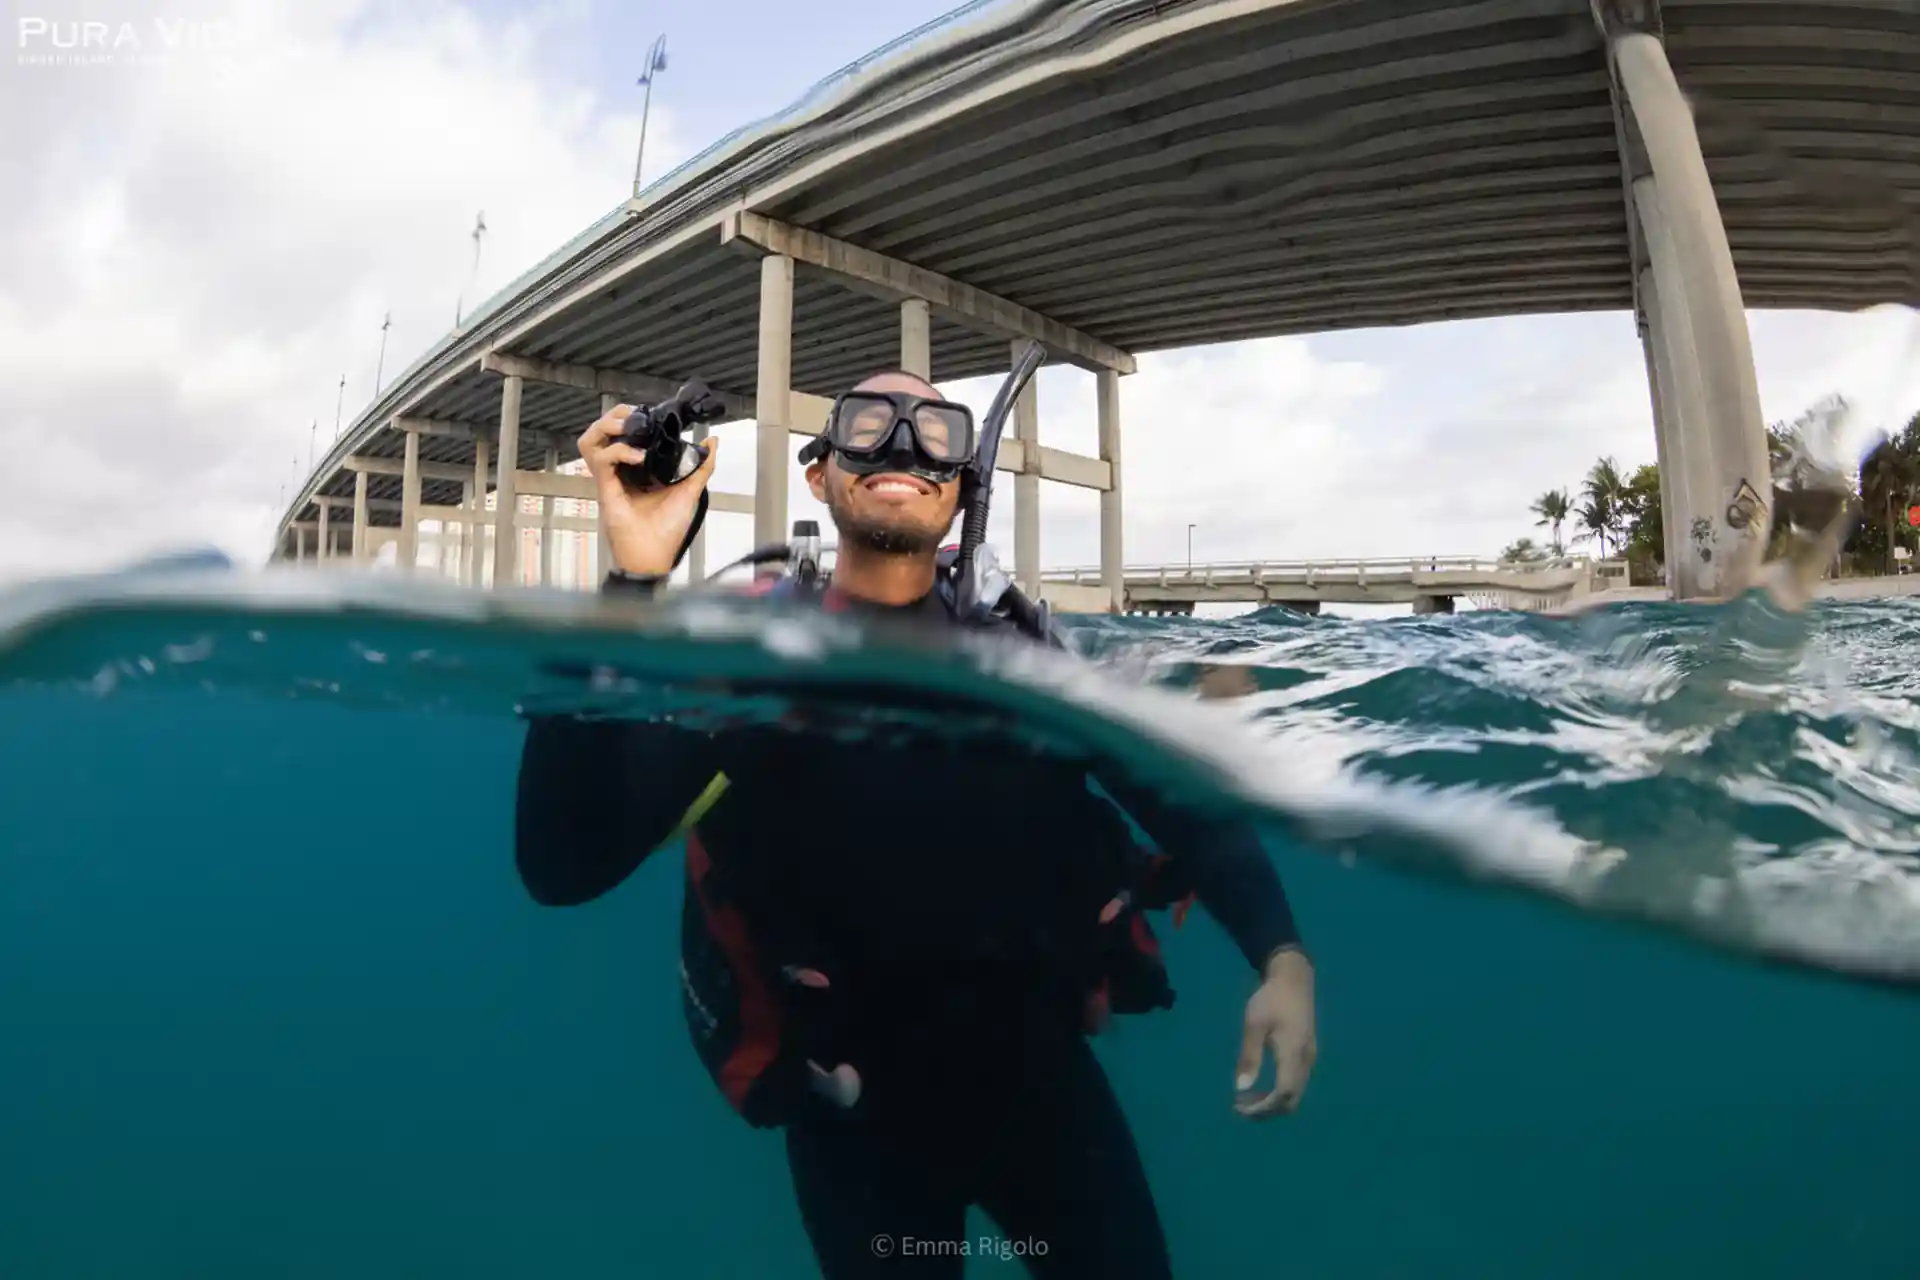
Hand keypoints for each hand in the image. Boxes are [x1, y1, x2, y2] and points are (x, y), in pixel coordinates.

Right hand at [578, 404, 719, 575]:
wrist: (655, 556)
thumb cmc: (668, 530)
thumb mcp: (690, 490)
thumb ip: (701, 466)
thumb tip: (712, 442)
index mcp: (636, 469)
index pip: (624, 433)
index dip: (631, 418)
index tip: (650, 413)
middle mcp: (619, 471)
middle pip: (601, 432)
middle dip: (614, 416)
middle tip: (634, 415)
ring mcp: (610, 479)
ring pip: (590, 442)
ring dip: (605, 428)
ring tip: (627, 427)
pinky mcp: (605, 489)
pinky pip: (602, 460)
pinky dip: (618, 452)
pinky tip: (638, 457)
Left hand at [1234, 946, 1315, 1118]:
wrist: (1294, 980)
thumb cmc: (1270, 999)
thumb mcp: (1254, 1025)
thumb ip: (1249, 1056)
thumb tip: (1241, 1088)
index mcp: (1293, 1054)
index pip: (1282, 1095)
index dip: (1263, 1108)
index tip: (1240, 1108)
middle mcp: (1306, 1061)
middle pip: (1291, 1100)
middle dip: (1267, 1110)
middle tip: (1241, 1108)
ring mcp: (1309, 1058)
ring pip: (1296, 1094)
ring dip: (1273, 1103)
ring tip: (1247, 1099)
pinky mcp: (1307, 1054)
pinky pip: (1296, 1084)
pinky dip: (1279, 1093)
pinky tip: (1261, 1086)